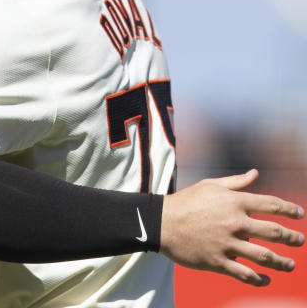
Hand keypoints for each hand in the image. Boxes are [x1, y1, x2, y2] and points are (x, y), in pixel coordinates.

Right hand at [161, 169, 303, 285]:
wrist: (160, 222)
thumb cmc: (185, 201)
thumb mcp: (210, 186)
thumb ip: (235, 182)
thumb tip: (255, 174)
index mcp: (234, 202)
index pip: (272, 205)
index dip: (290, 210)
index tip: (299, 215)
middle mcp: (235, 223)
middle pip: (275, 232)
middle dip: (292, 238)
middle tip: (299, 241)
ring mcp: (227, 243)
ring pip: (265, 256)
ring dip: (282, 262)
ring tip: (290, 265)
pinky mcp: (218, 261)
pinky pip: (245, 274)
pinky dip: (259, 279)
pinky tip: (266, 279)